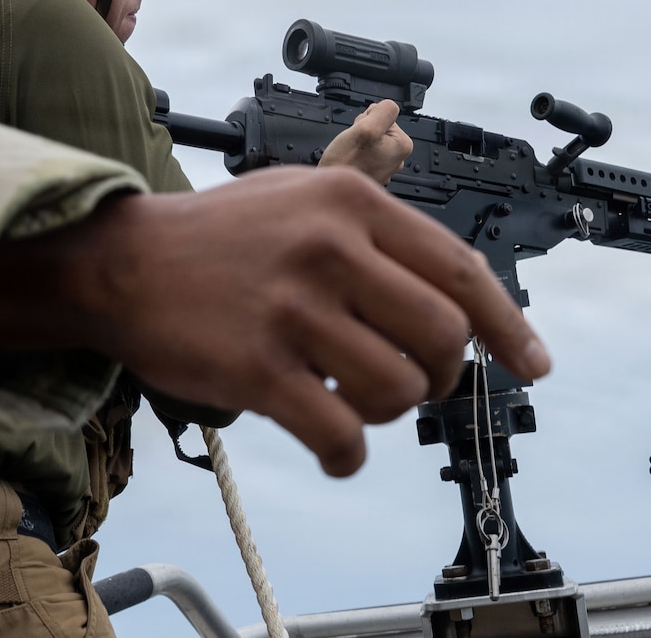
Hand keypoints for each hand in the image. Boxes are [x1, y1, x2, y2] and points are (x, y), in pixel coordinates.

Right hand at [0, 164, 548, 476]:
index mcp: (349, 201)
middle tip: (415, 383)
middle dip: (442, 374)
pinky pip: (340, 435)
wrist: (118, 262)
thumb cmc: (217, 235)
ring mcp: (293, 309)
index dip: (509, 325)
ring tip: (352, 401)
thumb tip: (464, 289)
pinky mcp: (257, 368)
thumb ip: (378, 230)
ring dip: (387, 412)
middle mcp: (329, 247)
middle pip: (443, 335)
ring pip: (399, 390)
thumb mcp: (301, 195)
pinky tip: (335, 449)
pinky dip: (349, 456)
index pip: (461, 269)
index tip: (532, 362)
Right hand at [319, 99, 412, 183]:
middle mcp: (398, 157)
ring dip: (358, 141)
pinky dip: (355, 152)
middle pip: (379, 127)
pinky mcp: (372, 172)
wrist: (331, 190)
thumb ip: (382, 112)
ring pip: (370, 139)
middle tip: (354, 143)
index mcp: (402, 145)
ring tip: (350, 152)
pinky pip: (364, 152)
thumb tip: (387, 106)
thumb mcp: (366, 128)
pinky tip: (350, 159)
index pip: (385, 115)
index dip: (368, 120)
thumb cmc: (346, 164)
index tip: (361, 132)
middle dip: (363, 130)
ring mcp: (385, 166)